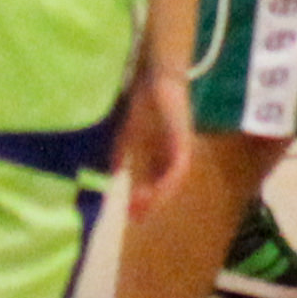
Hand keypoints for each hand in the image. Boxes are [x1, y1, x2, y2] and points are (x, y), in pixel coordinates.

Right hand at [116, 62, 189, 219]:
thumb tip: (113, 176)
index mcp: (159, 153)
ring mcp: (179, 148)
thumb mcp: (127, 135)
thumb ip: (121, 154)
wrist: (156, 79)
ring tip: (142, 207)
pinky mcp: (183, 141)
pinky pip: (179, 167)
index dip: (142, 200)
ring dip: (158, 196)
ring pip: (172, 180)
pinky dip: (168, 181)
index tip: (129, 214)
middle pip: (164, 186)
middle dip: (150, 204)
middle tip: (135, 218)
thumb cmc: (143, 103)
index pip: (152, 183)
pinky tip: (157, 190)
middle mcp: (171, 154)